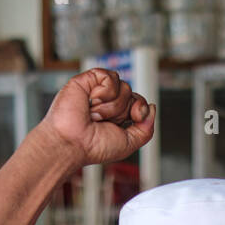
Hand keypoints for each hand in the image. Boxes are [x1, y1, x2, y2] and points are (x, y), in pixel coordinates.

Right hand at [41, 67, 155, 166]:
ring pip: (123, 86)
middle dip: (122, 111)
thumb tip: (152, 108)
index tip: (134, 118)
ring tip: (94, 115)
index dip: (140, 109)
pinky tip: (91, 102)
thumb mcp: (129, 143)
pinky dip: (104, 93)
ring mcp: (98, 90)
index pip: (138, 102)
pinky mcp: (89, 79)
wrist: (73, 142)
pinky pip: (110, 77)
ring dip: (111, 106)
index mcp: (117, 116)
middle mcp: (108, 102)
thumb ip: (146, 129)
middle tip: (103, 123)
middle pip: (131, 94)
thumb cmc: (94, 147)